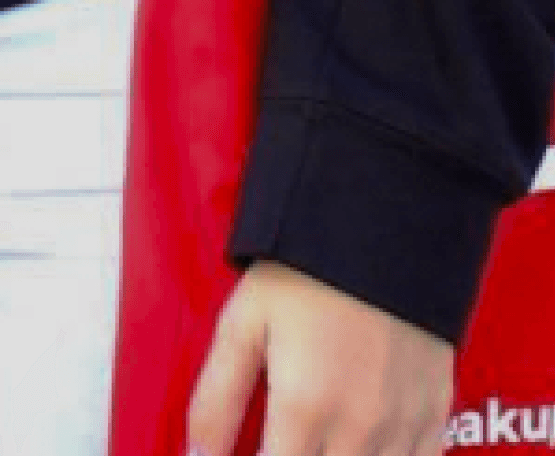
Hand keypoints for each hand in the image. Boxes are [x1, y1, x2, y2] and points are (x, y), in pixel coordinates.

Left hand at [186, 257, 454, 455]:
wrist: (383, 217)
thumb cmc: (303, 270)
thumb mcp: (243, 322)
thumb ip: (215, 401)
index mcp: (304, 409)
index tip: (255, 452)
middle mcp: (358, 431)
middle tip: (285, 441)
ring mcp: (403, 427)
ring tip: (316, 443)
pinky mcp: (435, 414)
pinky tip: (361, 449)